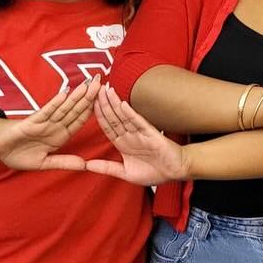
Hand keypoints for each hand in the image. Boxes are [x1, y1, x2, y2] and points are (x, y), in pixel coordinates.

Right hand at [0, 78, 99, 170]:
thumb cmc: (17, 154)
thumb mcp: (44, 163)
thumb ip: (64, 162)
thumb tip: (85, 165)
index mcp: (60, 136)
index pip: (79, 120)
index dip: (92, 110)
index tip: (105, 99)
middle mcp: (54, 126)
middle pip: (75, 109)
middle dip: (88, 96)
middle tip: (101, 80)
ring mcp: (44, 122)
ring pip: (63, 108)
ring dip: (76, 96)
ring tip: (88, 83)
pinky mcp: (31, 122)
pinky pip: (45, 112)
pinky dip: (55, 104)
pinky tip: (65, 94)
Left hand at [74, 85, 188, 184]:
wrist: (176, 172)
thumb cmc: (155, 172)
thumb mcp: (125, 173)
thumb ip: (106, 168)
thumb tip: (86, 165)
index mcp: (122, 144)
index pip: (107, 127)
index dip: (98, 116)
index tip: (88, 104)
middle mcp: (129, 136)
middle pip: (113, 118)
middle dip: (103, 104)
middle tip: (94, 89)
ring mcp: (140, 133)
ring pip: (123, 116)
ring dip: (114, 103)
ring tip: (105, 90)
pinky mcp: (151, 133)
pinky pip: (138, 122)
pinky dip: (130, 113)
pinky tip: (122, 104)